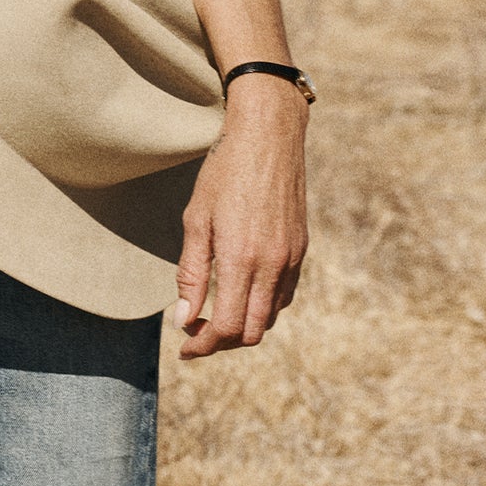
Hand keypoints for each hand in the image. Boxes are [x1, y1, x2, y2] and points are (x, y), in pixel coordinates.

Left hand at [173, 83, 307, 358]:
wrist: (269, 137)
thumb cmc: (224, 173)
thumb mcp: (196, 220)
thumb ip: (190, 273)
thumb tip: (185, 319)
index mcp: (241, 259)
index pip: (225, 328)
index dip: (202, 346)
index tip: (184, 348)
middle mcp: (272, 265)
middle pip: (250, 332)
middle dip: (221, 343)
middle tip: (196, 334)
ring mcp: (291, 259)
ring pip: (269, 317)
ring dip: (242, 326)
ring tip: (215, 313)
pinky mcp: (301, 250)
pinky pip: (284, 296)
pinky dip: (262, 306)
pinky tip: (241, 292)